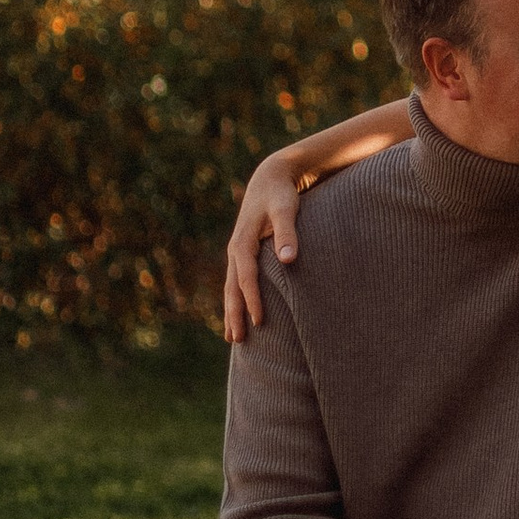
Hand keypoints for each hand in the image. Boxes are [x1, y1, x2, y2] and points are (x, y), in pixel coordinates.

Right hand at [223, 156, 307, 343]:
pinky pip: (235, 282)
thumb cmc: (281, 194)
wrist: (270, 178)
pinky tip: (238, 316)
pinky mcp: (243, 253)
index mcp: (243, 242)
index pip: (246, 277)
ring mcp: (236, 252)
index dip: (252, 299)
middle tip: (237, 340)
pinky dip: (235, 300)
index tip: (258, 321)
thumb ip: (287, 233)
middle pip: (231, 288)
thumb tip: (288, 259)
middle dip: (234, 314)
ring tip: (232, 338)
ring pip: (230, 287)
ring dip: (231, 311)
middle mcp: (235, 250)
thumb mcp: (286, 209)